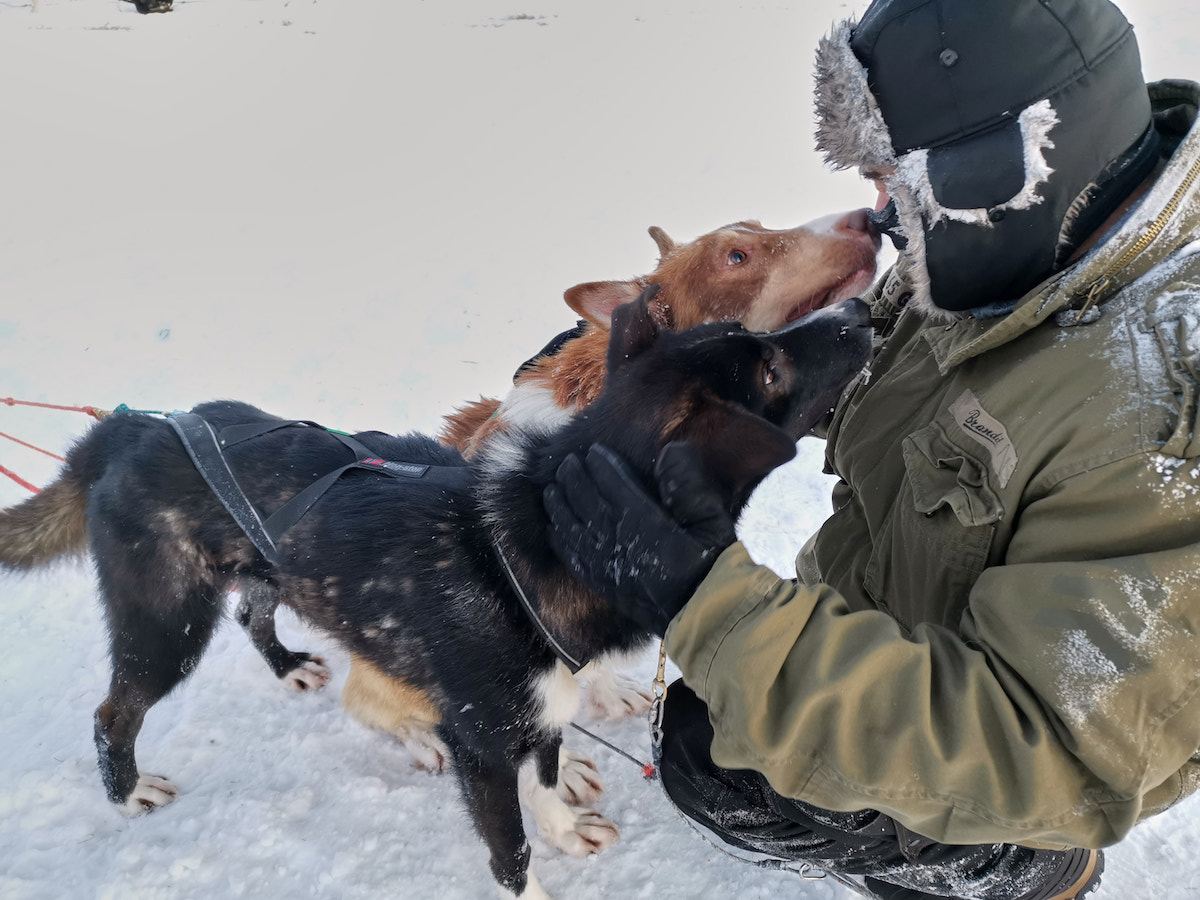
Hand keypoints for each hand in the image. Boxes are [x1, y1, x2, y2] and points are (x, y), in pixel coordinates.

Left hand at [543, 442, 735, 634]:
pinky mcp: (601, 584)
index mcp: (644, 522)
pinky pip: (572, 557)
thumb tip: (670, 451)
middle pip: (585, 502)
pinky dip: (559, 539)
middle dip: (573, 479)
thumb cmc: (712, 566)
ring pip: (572, 527)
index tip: (592, 450)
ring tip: (550, 488)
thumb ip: (690, 486)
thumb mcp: (713, 522)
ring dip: (559, 505)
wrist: (702, 616)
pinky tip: (552, 529)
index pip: (613, 484)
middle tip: (565, 462)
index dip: (600, 465)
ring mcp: (606, 565)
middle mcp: (618, 541)